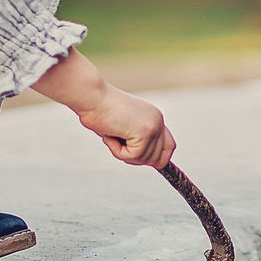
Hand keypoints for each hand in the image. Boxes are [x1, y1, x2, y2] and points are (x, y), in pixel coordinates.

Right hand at [28, 48, 177, 168]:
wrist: (91, 96)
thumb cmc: (98, 109)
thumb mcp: (122, 125)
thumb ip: (135, 139)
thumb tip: (143, 159)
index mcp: (154, 117)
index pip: (169, 146)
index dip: (159, 159)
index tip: (148, 164)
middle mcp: (158, 121)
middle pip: (158, 158)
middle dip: (136, 158)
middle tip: (118, 143)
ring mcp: (153, 127)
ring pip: (143, 159)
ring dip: (123, 153)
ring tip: (112, 134)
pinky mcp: (145, 133)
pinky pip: (132, 156)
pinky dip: (117, 150)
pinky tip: (111, 134)